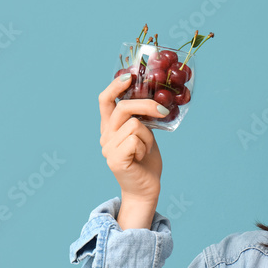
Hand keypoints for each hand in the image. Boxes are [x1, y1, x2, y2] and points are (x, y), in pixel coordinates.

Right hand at [98, 74, 168, 203]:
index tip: (129, 77)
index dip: (115, 86)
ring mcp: (108, 148)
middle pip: (123, 108)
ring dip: (148, 136)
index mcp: (110, 128)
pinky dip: (146, 147)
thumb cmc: (146, 162)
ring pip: (134, 125)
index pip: (104, 100)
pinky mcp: (115, 159)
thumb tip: (153, 98)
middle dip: (147, 105)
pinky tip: (142, 158)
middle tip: (163, 111)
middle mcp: (105, 136)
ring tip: (146, 149)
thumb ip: (141, 119)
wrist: (146, 190)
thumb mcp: (145, 134)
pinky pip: (136, 139)